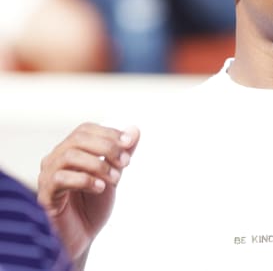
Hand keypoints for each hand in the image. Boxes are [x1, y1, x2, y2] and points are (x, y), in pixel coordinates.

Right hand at [37, 123, 139, 259]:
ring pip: (69, 156)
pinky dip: (85, 180)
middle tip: (125, 162)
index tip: (129, 143)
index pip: (85, 129)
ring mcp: (47, 176)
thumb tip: (135, 130)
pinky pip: (60, 179)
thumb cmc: (94, 204)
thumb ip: (122, 153)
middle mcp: (55, 159)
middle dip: (107, 147)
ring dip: (98, 165)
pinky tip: (100, 188)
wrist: (83, 235)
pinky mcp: (45, 195)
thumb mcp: (114, 174)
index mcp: (70, 151)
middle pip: (78, 139)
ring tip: (115, 179)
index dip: (109, 133)